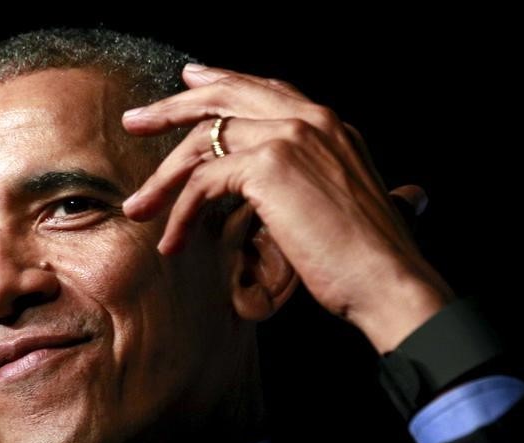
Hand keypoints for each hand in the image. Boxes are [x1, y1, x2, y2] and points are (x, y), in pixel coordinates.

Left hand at [122, 64, 454, 352]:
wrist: (387, 280)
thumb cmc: (367, 256)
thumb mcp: (345, 204)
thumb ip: (321, 182)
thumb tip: (311, 192)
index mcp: (329, 125)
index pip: (264, 90)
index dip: (222, 82)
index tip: (188, 82)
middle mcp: (310, 119)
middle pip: (225, 97)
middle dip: (172, 107)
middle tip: (136, 120)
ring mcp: (289, 136)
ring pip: (204, 142)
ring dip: (163, 178)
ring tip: (137, 207)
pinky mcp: (268, 166)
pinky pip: (203, 183)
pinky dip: (179, 213)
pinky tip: (172, 241)